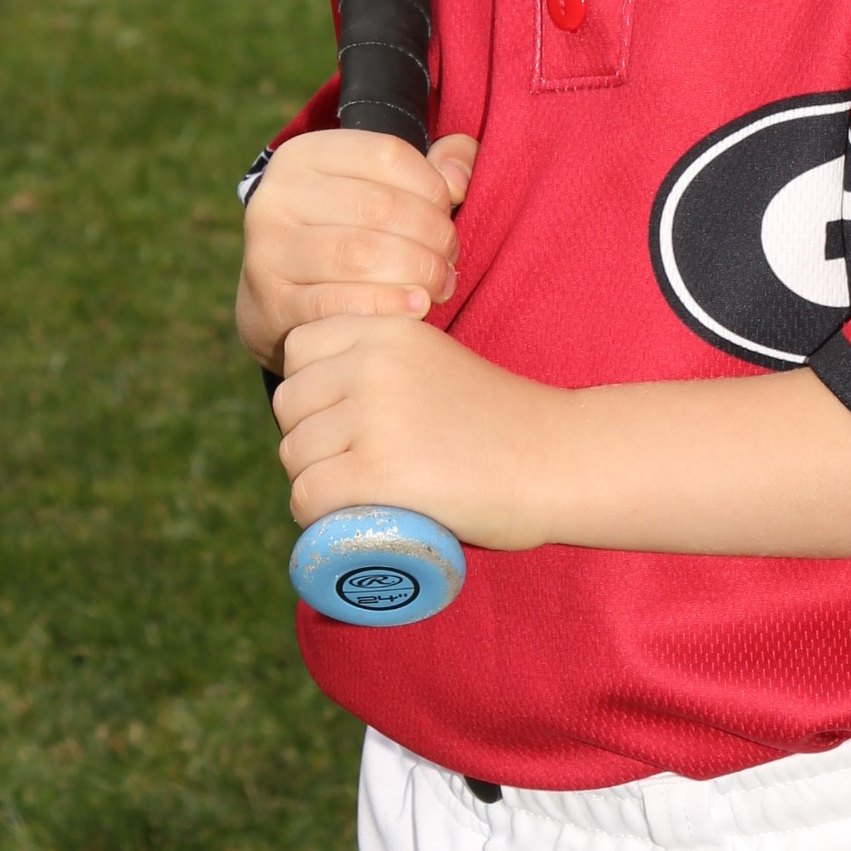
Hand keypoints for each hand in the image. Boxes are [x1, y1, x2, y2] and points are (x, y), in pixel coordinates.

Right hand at [235, 128, 477, 375]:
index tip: (448, 213)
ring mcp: (268, 251)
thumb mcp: (382, 190)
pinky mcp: (271, 303)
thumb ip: (434, 169)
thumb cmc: (347, 235)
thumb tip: (461, 178)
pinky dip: (388, 306)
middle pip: (380, 207)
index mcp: (304, 155)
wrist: (283, 303)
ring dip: (417, 273)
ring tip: (438, 286)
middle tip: (449, 261)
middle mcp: (276, 196)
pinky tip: (417, 310)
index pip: (388, 154)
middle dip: (432, 236)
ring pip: (360, 255)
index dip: (434, 186)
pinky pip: (339, 303)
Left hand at [273, 311, 555, 550]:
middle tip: (352, 468)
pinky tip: (348, 521)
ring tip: (357, 497)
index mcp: (387, 329)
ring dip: (314, 482)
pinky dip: (316, 519)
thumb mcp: (435, 364)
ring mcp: (373, 416)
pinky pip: (308, 496)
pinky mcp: (376, 472)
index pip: (298, 350)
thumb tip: (319, 403)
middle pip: (290, 406)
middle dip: (308, 440)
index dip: (311, 392)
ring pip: (294, 455)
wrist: (560, 459)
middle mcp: (373, 362)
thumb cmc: (502, 423)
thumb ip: (384, 368)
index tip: (342, 421)